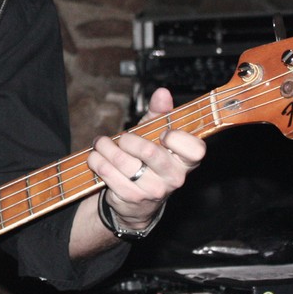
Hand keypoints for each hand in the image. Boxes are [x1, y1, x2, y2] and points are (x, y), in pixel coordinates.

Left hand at [88, 88, 204, 230]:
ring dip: (106, 148)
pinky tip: (97, 157)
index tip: (162, 133)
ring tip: (100, 144)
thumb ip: (160, 113)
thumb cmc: (148, 160)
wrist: (137, 201)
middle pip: (149, 151)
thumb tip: (162, 93)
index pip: (195, 150)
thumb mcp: (156, 134)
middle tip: (120, 138)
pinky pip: (109, 173)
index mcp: (186, 161)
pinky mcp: (132, 198)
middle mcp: (174, 178)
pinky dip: (98, 161)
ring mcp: (153, 190)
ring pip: (123, 162)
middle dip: (127, 139)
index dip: (177, 138)